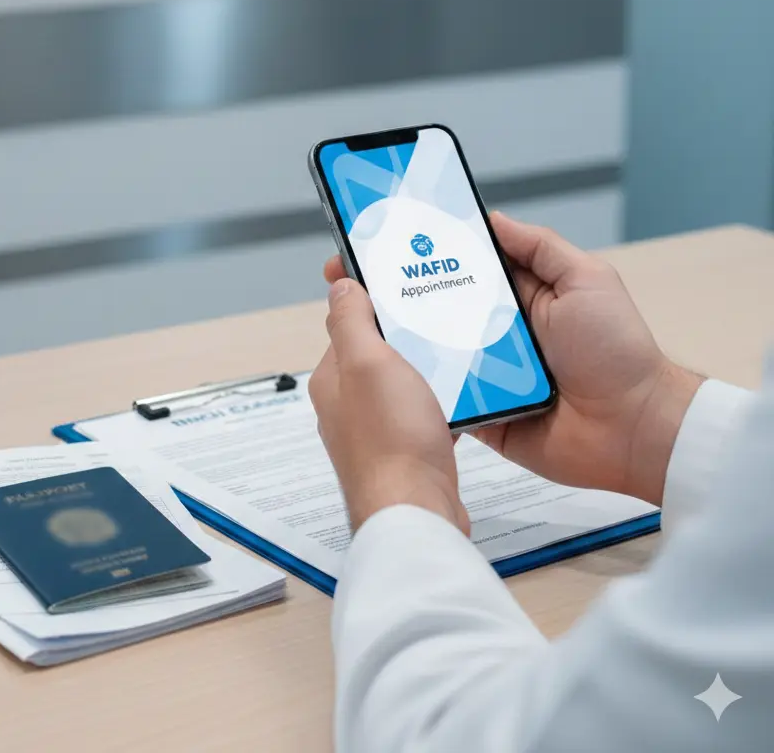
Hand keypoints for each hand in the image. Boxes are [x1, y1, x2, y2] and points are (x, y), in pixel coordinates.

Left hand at [309, 277, 469, 533]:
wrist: (417, 511)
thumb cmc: (391, 440)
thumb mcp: (368, 362)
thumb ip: (351, 321)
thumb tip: (339, 286)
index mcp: (333, 379)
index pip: (348, 325)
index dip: (372, 301)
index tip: (402, 284)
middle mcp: (347, 406)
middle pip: (378, 354)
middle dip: (407, 336)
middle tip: (440, 316)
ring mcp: (375, 432)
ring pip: (403, 385)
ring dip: (427, 369)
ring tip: (456, 352)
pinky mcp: (404, 453)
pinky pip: (422, 415)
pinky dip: (440, 403)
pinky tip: (463, 398)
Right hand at [323, 213, 703, 505]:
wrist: (633, 430)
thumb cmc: (618, 352)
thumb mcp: (586, 279)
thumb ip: (540, 247)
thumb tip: (492, 218)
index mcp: (517, 296)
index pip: (460, 266)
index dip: (424, 252)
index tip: (385, 238)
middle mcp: (495, 331)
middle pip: (435, 306)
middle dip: (395, 293)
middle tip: (350, 277)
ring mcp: (484, 371)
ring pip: (431, 350)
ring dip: (402, 339)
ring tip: (359, 321)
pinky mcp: (480, 409)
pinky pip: (440, 395)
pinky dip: (419, 387)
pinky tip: (388, 372)